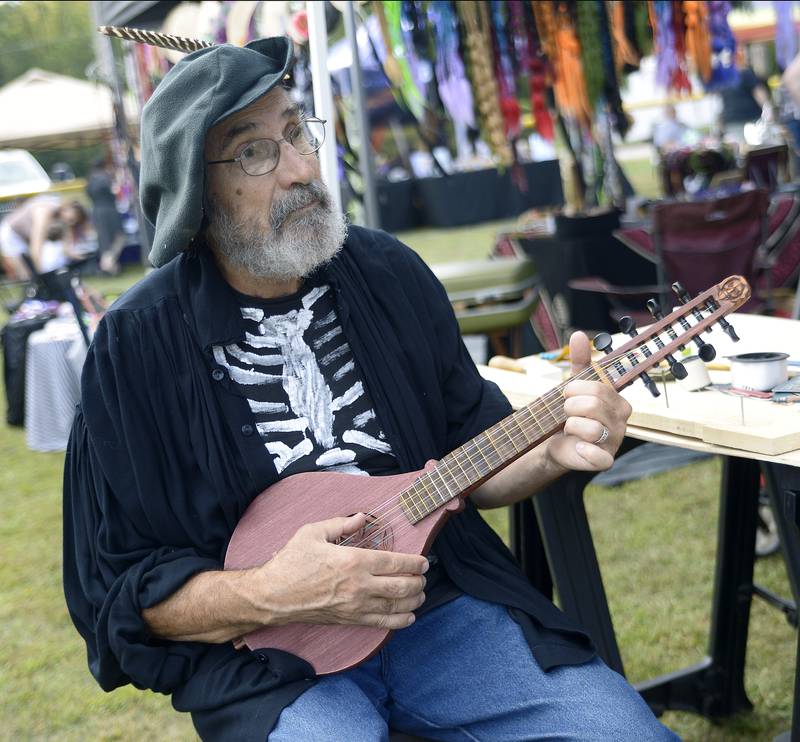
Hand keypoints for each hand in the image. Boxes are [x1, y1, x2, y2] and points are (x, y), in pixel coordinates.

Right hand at [254, 514, 427, 629]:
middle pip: (401, 586)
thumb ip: (341, 523)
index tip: (424, 561)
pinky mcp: (349, 620)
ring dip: (413, 601)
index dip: (414, 563)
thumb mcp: (313, 532)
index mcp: (353, 561)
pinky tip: (408, 616)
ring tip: (420, 594)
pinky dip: (399, 621)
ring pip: (395, 607)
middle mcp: (359, 585)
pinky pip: (381, 623)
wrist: (273, 595)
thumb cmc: (291, 561)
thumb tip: (362, 517)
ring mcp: (355, 606)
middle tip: (424, 577)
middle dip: (418, 582)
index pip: (395, 563)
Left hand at [544, 331, 631, 472]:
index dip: (574, 389)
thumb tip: (578, 334)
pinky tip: (578, 447)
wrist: (555, 440)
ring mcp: (614, 442)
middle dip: (570, 407)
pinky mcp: (605, 460)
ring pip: (591, 428)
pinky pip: (600, 457)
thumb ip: (579, 361)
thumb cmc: (570, 411)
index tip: (565, 394)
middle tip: (565, 412)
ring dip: (571, 425)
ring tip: (568, 427)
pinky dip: (585, 451)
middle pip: (594, 405)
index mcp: (618, 401)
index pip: (598, 388)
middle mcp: (621, 421)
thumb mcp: (573, 385)